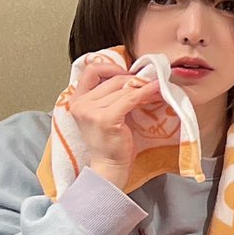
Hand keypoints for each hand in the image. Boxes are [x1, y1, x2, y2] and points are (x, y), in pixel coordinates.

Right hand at [69, 58, 162, 188]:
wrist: (110, 167)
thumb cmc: (111, 142)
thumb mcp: (104, 113)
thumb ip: (109, 95)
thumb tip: (134, 76)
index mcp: (77, 100)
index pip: (91, 70)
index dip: (110, 67)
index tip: (126, 73)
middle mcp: (80, 103)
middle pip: (113, 79)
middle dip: (133, 80)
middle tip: (149, 82)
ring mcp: (91, 111)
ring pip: (123, 88)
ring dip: (143, 87)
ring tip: (156, 89)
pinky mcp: (106, 118)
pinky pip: (131, 98)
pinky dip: (146, 92)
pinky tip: (156, 90)